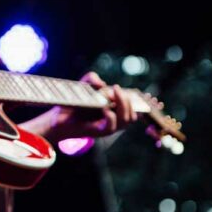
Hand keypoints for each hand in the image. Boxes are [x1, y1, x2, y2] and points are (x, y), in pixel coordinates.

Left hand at [18, 72, 137, 141]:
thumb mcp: (82, 86)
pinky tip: (104, 109)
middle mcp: (114, 120)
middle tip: (116, 89)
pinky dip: (111, 117)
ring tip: (113, 94)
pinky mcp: (98, 132)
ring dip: (123, 106)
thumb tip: (102, 83)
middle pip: (133, 115)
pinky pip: (112, 127)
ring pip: (127, 120)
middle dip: (129, 100)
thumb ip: (92, 79)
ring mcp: (107, 127)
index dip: (144, 104)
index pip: (134, 108)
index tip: (154, 98)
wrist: (57, 118)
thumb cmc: (72, 103)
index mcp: (114, 111)